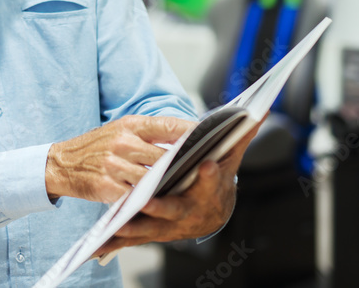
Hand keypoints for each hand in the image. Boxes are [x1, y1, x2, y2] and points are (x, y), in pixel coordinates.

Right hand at [45, 115, 193, 203]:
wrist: (62, 163)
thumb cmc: (96, 147)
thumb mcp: (120, 130)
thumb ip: (149, 133)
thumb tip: (184, 136)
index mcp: (130, 125)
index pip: (169, 126)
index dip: (192, 133)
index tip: (212, 137)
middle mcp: (123, 143)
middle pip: (167, 156)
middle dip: (187, 165)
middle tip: (207, 170)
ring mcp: (115, 165)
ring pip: (155, 179)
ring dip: (173, 185)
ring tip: (190, 189)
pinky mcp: (108, 187)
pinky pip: (137, 196)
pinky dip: (151, 200)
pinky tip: (163, 202)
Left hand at [91, 117, 264, 257]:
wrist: (207, 214)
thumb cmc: (214, 181)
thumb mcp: (230, 160)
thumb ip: (241, 136)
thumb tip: (260, 110)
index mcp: (208, 192)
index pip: (211, 182)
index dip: (211, 176)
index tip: (207, 166)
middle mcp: (188, 212)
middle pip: (176, 209)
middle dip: (164, 204)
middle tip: (151, 199)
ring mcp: (168, 225)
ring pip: (151, 228)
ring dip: (136, 228)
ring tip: (119, 225)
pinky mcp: (150, 232)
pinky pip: (132, 240)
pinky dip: (117, 243)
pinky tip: (99, 248)